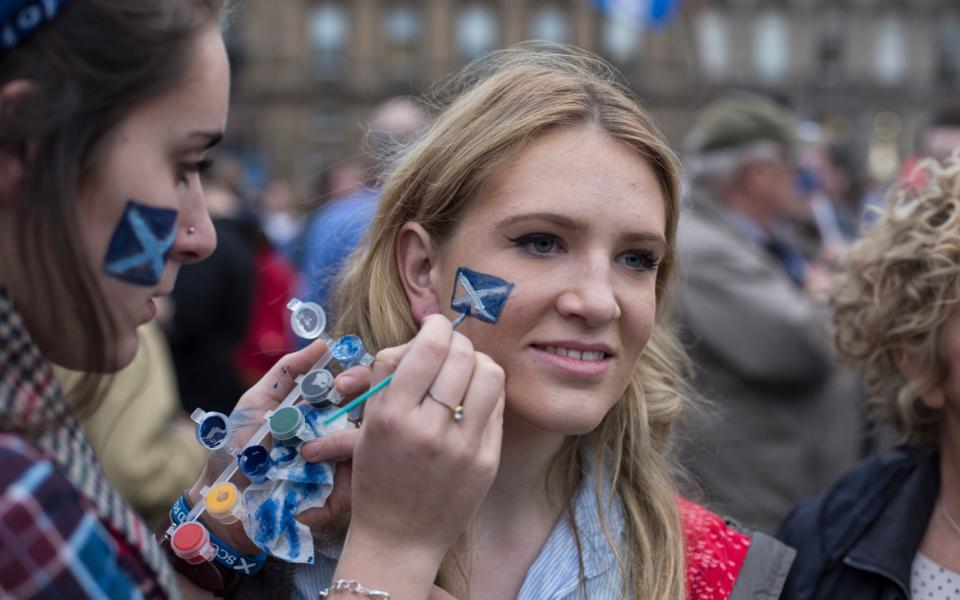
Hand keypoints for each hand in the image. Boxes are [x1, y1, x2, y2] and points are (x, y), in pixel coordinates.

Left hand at [187, 339, 371, 552]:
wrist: (223, 501)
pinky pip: (356, 485)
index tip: (339, 383)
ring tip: (311, 451)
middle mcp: (337, 434)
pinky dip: (340, 479)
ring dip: (347, 442)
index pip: (356, 388)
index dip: (356, 379)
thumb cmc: (237, 449)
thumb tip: (324, 343)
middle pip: (373, 411)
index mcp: (322, 411)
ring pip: (368, 447)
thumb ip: (287, 372)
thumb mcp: (257, 403)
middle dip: (365, 400)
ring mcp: (341, 466)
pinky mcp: (339, 497)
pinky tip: (316, 475)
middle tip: (343, 399)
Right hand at [335, 314, 505, 590]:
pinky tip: (474, 400)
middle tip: (451, 346)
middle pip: (461, 356)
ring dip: (478, 363)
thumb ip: (389, 376)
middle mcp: (429, 430)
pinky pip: (498, 407)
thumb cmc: (379, 474)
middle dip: (457, 341)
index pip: (427, 349)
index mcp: (392, 417)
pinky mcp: (487, 462)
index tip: (435, 325)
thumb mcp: (368, 425)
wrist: (399, 537)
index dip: (436, 327)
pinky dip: (486, 394)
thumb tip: (421, 336)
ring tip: (466, 370)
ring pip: (489, 375)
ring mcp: (463, 448)